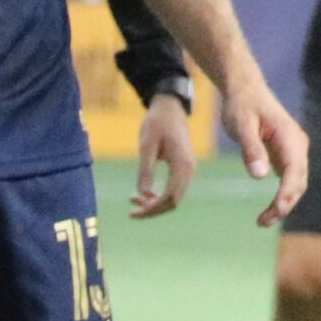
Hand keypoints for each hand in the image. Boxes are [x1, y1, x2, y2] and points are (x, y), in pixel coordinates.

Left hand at [129, 92, 198, 218]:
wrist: (170, 106)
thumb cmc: (157, 122)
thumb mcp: (147, 144)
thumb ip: (145, 169)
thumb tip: (142, 194)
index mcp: (182, 165)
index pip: (169, 197)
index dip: (151, 209)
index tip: (133, 213)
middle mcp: (189, 170)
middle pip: (173, 202)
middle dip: (153, 210)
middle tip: (131, 212)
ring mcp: (187, 170)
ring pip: (174, 197)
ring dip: (155, 203)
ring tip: (133, 201)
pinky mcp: (182, 168)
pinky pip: (173, 189)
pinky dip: (159, 195)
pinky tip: (143, 194)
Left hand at [223, 78, 309, 226]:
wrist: (245, 90)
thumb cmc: (242, 105)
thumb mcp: (242, 125)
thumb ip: (251, 149)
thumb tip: (259, 176)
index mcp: (290, 136)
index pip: (294, 170)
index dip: (287, 193)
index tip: (275, 209)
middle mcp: (298, 145)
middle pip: (299, 182)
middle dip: (285, 204)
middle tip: (263, 221)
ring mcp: (294, 150)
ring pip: (296, 184)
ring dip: (284, 204)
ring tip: (263, 221)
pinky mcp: (286, 155)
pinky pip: (289, 180)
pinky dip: (282, 196)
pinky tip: (269, 210)